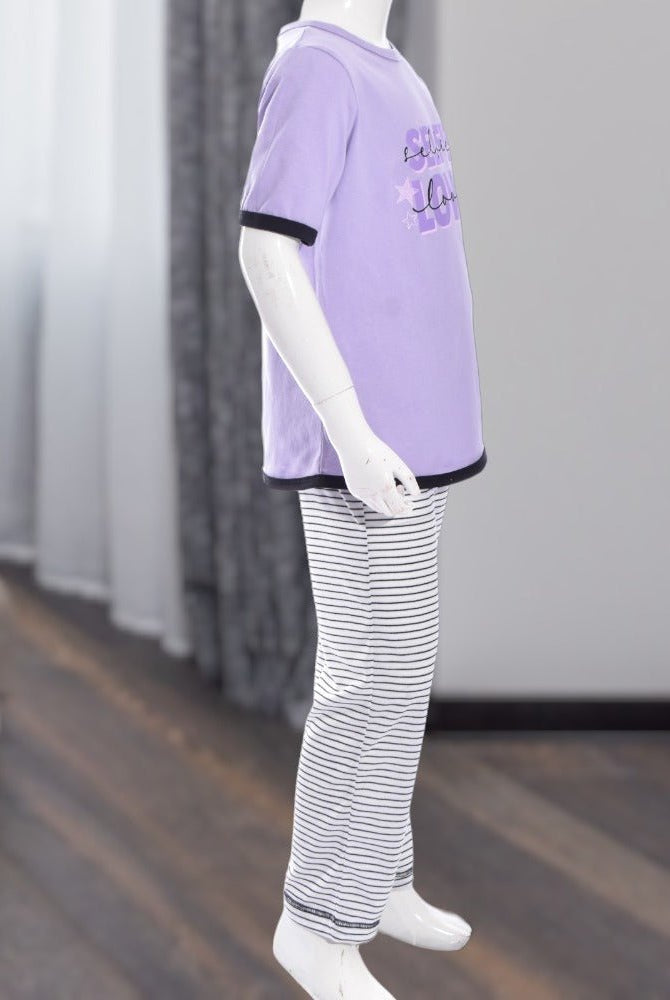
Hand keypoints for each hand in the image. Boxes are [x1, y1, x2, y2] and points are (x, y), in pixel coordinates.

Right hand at [315, 384, 420, 515]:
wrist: (353, 444)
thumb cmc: (377, 451)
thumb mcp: (397, 464)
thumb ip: (409, 481)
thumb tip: (416, 495)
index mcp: (386, 488)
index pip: (398, 509)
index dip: (406, 509)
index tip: (411, 504)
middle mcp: (373, 494)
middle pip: (389, 512)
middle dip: (398, 506)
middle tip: (402, 492)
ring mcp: (362, 494)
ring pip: (378, 508)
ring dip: (387, 503)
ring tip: (392, 485)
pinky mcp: (354, 490)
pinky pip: (368, 500)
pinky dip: (377, 497)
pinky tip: (379, 482)